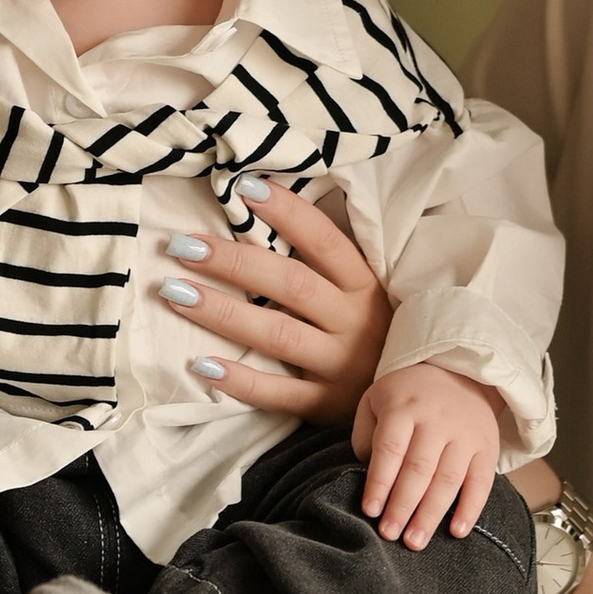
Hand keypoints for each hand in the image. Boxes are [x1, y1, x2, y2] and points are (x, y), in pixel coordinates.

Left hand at [152, 180, 393, 421]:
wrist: (417, 402)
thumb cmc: (377, 332)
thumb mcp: (365, 291)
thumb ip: (326, 260)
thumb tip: (266, 207)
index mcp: (365, 285)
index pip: (324, 241)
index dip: (287, 213)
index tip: (244, 188)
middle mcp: (355, 322)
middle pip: (292, 285)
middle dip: (234, 262)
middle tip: (183, 245)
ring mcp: (340, 366)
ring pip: (278, 336)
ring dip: (223, 313)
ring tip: (176, 293)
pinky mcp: (326, 405)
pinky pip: (278, 394)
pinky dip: (240, 381)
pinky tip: (202, 366)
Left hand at [350, 361, 504, 547]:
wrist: (459, 371)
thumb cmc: (407, 395)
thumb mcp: (376, 400)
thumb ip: (365, 436)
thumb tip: (370, 477)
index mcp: (404, 406)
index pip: (390, 449)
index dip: (380, 482)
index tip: (370, 511)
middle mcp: (436, 419)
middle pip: (419, 468)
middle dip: (402, 506)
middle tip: (389, 534)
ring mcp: (465, 433)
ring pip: (448, 479)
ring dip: (431, 514)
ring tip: (415, 541)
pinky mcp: (487, 446)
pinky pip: (481, 481)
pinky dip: (471, 508)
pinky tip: (456, 531)